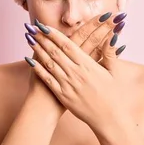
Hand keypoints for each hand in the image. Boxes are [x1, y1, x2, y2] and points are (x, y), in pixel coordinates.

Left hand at [23, 12, 127, 130]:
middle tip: (32, 28)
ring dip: (38, 50)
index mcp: (88, 65)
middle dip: (42, 38)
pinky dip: (38, 69)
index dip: (54, 34)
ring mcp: (67, 84)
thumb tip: (112, 37)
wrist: (108, 119)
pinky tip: (30, 60)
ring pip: (49, 63)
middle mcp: (75, 73)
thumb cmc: (113, 95)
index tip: (44, 25)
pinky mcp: (63, 95)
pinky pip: (48, 79)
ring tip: (29, 39)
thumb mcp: (114, 72)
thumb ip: (110, 54)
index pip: (67, 45)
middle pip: (55, 52)